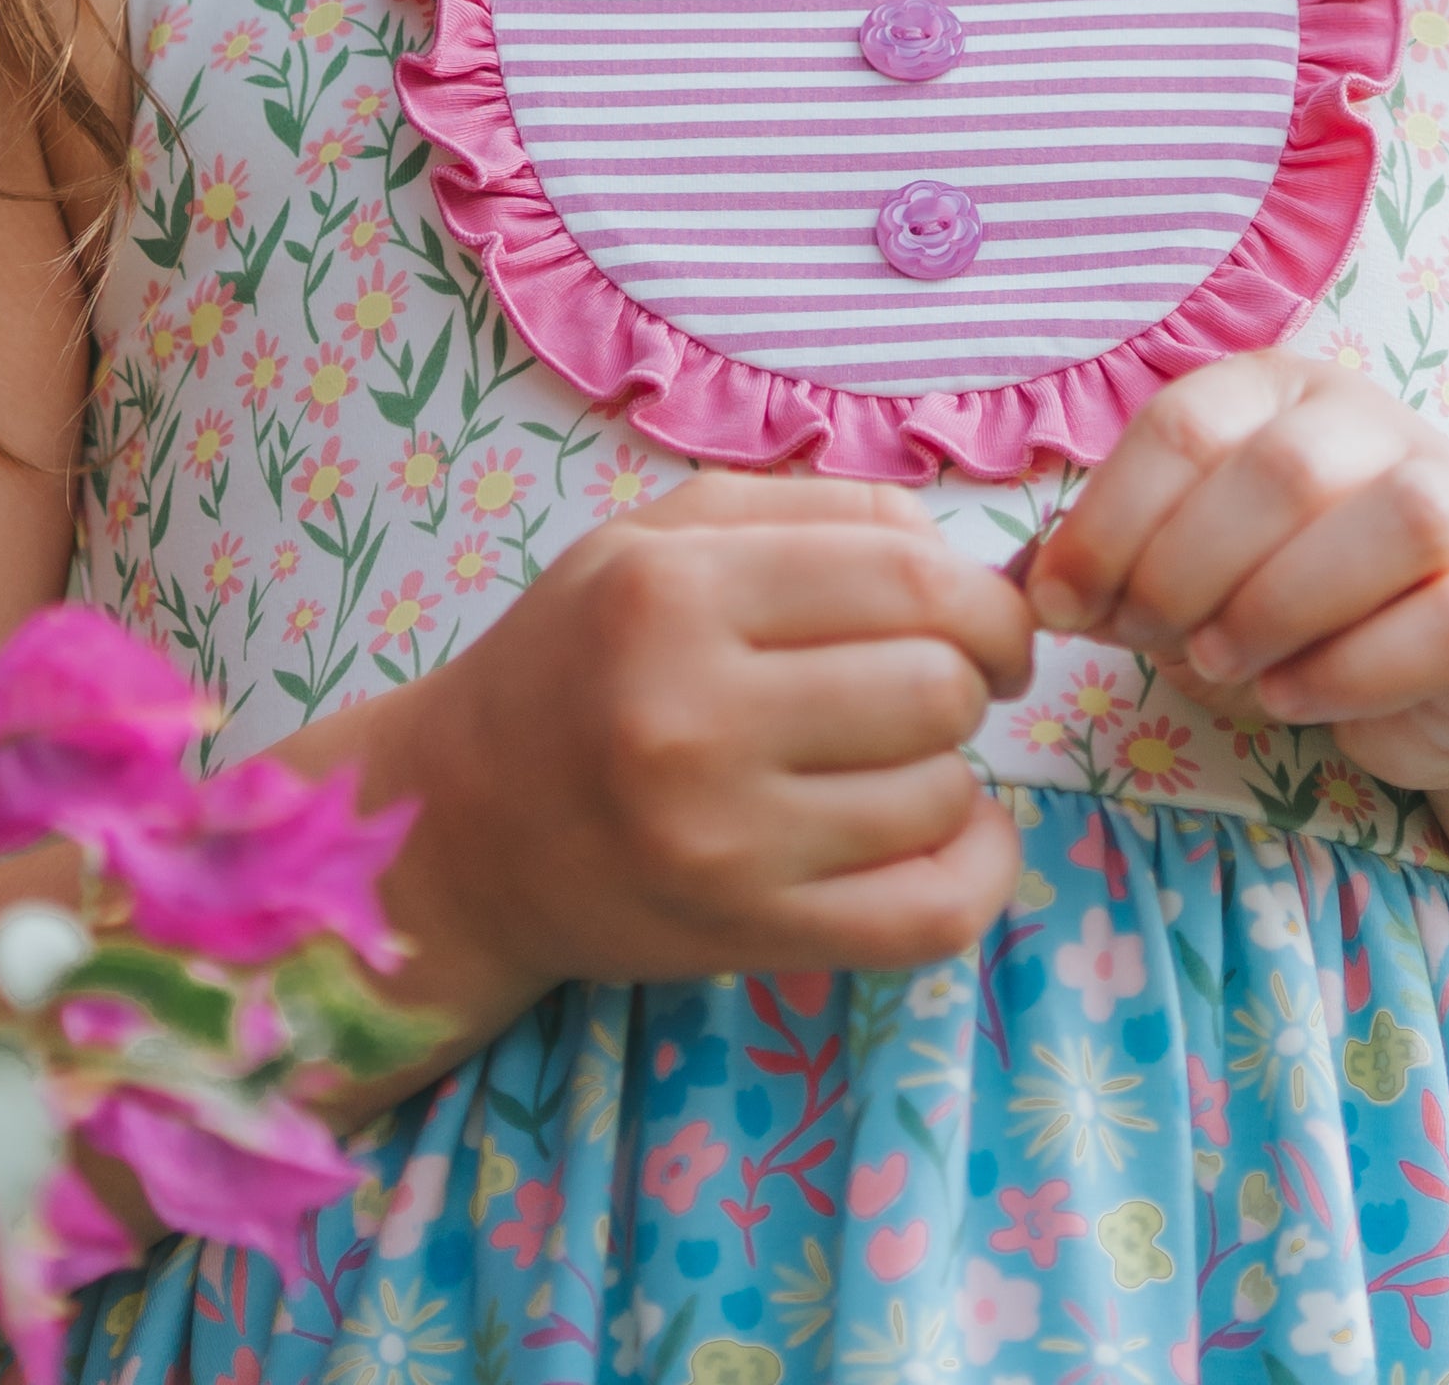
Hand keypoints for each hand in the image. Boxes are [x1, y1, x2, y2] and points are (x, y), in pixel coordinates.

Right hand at [381, 472, 1036, 997]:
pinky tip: (952, 834)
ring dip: (950, 772)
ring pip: (943, 795)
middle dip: (973, 680)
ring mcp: (722, 841)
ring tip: (894, 757)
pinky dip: (979, 869)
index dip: (987, 602)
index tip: (982, 621)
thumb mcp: (657, 538)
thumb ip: (819, 514)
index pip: (914, 585)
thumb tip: (975, 561)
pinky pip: (932, 912)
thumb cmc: (575, 661)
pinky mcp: (748, 934)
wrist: (461, 828)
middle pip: (939, 689)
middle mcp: (693, 717)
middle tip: (942, 685)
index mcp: (675, 594)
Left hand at [1025, 353, 1448, 793]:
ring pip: (1391, 524)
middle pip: (1281, 470)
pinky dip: (1351, 670)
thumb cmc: (1296, 607)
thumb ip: (1114, 567)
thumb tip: (1027, 589)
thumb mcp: (1189, 574)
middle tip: (1149, 640)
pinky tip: (1295, 697)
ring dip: (1278, 608)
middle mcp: (1380, 426)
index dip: (1108, 522)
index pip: (1184, 425)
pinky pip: (1447, 621)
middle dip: (1186, 569)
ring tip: (1219, 664)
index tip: (1061, 605)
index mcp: (1283, 390)